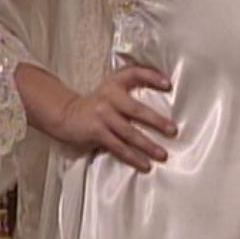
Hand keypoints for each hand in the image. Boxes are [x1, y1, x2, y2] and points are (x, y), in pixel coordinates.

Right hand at [54, 65, 176, 172]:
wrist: (66, 114)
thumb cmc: (97, 102)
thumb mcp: (111, 89)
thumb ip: (131, 89)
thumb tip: (163, 91)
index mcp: (115, 83)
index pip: (135, 74)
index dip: (152, 76)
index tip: (168, 84)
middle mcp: (109, 98)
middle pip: (136, 109)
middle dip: (156, 121)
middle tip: (173, 130)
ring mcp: (102, 116)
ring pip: (129, 133)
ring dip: (147, 145)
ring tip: (162, 155)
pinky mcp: (97, 133)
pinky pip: (118, 147)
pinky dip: (133, 157)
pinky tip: (145, 165)